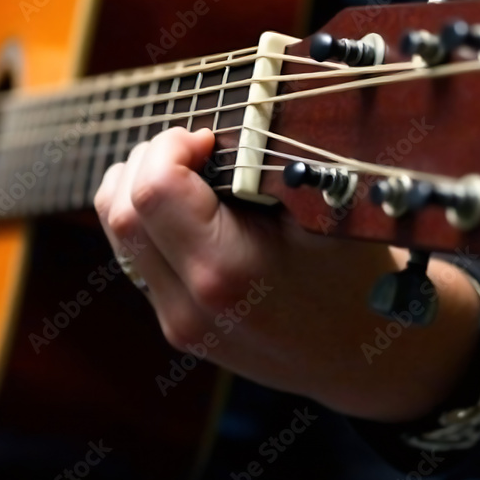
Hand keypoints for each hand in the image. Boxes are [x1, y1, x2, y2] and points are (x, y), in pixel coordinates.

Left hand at [94, 127, 479, 421]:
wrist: (361, 355)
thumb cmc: (355, 274)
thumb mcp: (328, 211)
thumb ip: (269, 165)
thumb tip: (215, 124)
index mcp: (229, 271)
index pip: (154, 189)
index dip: (171, 145)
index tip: (208, 137)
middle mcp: (191, 304)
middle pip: (119, 210)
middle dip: (148, 159)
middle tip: (195, 148)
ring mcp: (178, 321)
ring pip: (117, 233)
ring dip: (137, 186)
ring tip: (187, 170)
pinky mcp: (175, 326)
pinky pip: (133, 256)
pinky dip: (146, 217)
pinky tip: (188, 205)